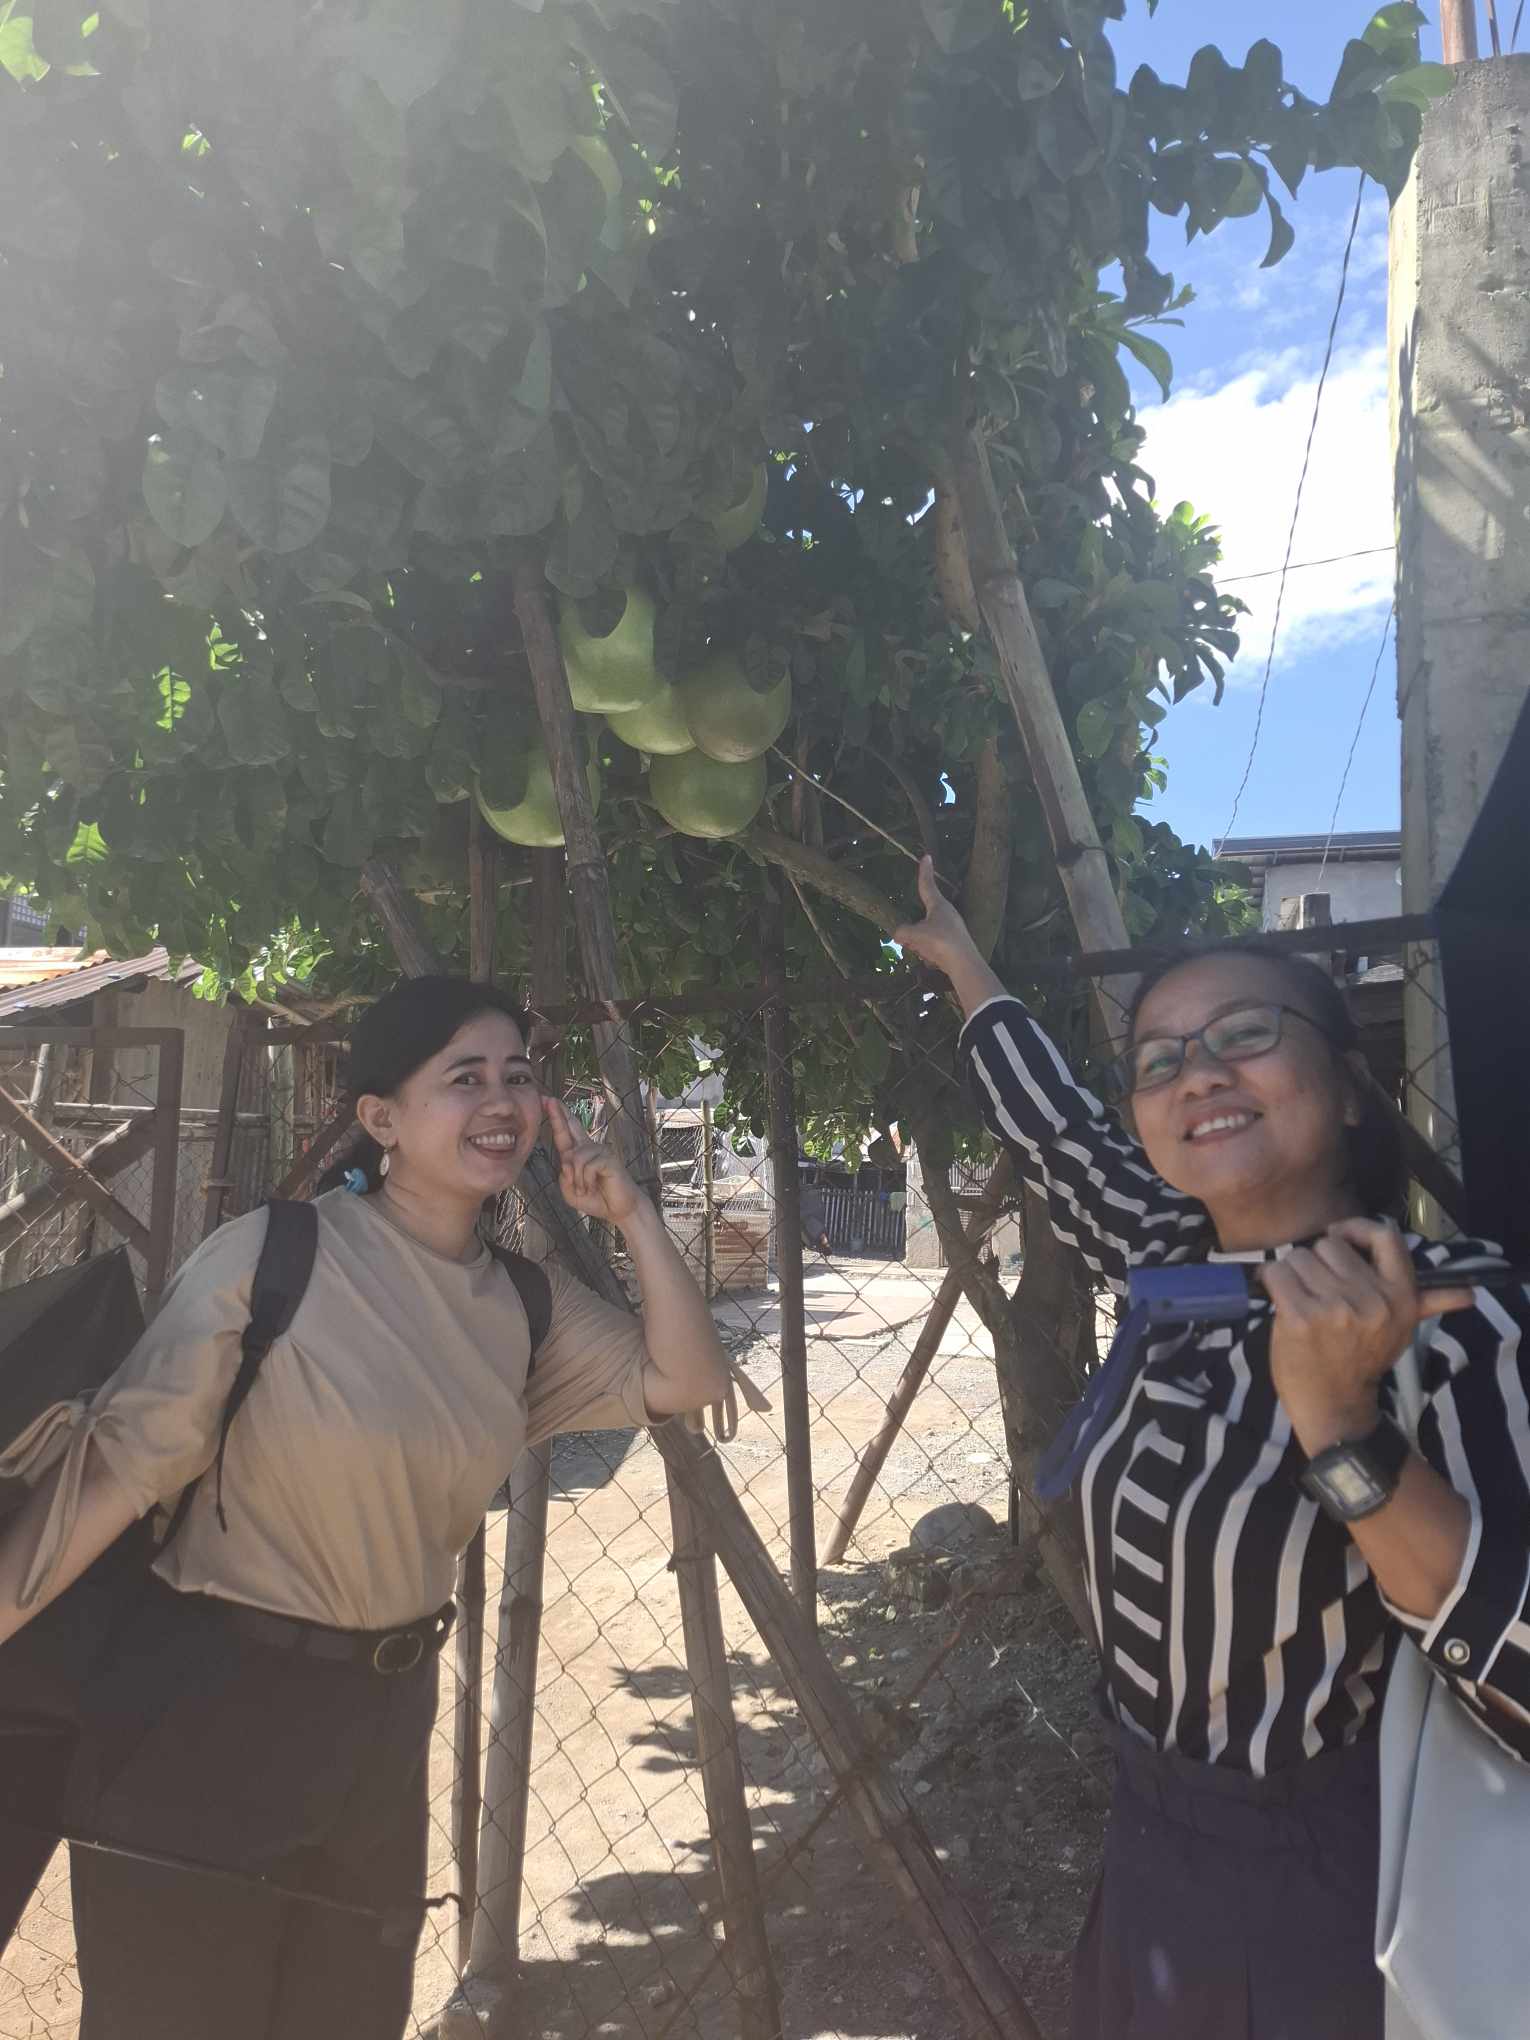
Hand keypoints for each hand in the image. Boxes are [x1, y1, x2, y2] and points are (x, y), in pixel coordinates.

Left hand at [543, 1098, 642, 1228]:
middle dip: (558, 1114)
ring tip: (585, 1189)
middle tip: (548, 1100)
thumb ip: (564, 1178)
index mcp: (579, 1154)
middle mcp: (589, 1148)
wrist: (619, 1210)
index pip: (565, 1133)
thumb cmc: (597, 1199)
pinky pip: (588, 1166)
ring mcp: (600, 1151)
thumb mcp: (571, 1193)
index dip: (556, 1118)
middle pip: (572, 1126)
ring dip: (577, 1179)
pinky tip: (593, 1186)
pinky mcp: (609, 1158)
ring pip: (575, 1158)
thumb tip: (566, 1160)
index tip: (547, 1101)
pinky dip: (586, 1181)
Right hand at [893, 855, 978, 974]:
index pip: (927, 885)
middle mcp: (947, 914)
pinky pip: (932, 945)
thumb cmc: (940, 942)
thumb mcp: (915, 935)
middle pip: (921, 917)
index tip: (927, 856)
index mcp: (939, 905)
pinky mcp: (952, 943)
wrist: (963, 964)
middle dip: (914, 931)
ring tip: (924, 951)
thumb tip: (898, 933)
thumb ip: (902, 932)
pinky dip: (928, 952)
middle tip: (912, 941)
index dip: (925, 872)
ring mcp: (950, 929)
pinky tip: (932, 960)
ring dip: (919, 943)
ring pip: (925, 933)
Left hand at [1259, 1219, 1474, 1451]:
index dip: (1357, 1229)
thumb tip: (1469, 1294)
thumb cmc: (1362, 1360)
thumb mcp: (1401, 1329)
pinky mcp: (1301, 1317)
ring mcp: (1336, 1308)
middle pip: (1330, 1245)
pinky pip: (1276, 1273)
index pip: (1386, 1236)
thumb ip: (1428, 1303)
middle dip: (1317, 1262)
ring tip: (1300, 1298)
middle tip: (1317, 1289)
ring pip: (1299, 1256)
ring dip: (1292, 1273)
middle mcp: (1372, 1299)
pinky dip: (1270, 1281)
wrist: (1335, 1405)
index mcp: (1401, 1297)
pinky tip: (1279, 1300)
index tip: (1340, 1238)